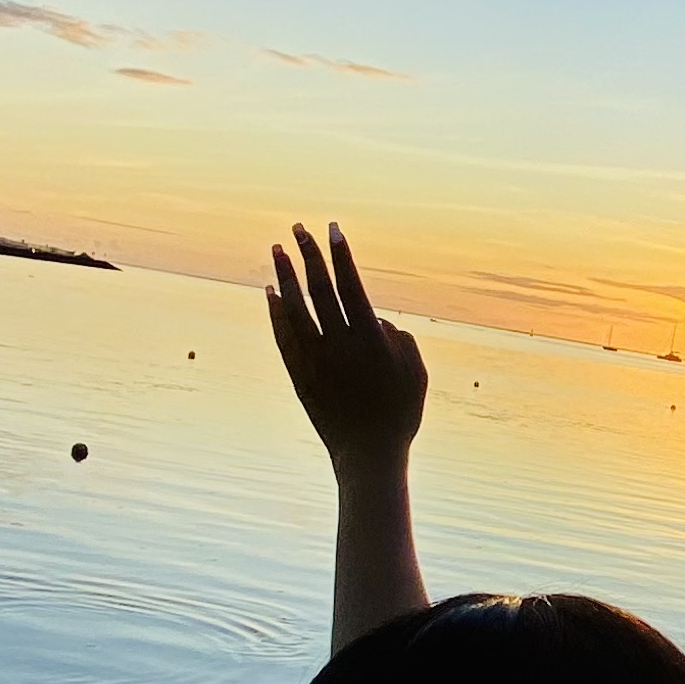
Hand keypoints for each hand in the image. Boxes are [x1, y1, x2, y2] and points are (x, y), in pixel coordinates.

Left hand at [269, 222, 427, 476]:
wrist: (368, 456)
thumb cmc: (399, 414)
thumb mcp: (415, 372)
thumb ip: (400, 339)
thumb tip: (377, 321)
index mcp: (370, 340)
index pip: (351, 286)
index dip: (341, 256)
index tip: (333, 229)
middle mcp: (339, 344)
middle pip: (319, 289)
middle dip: (309, 255)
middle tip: (299, 227)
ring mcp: (315, 360)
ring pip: (294, 308)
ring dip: (285, 275)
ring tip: (277, 249)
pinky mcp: (299, 376)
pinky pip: (283, 336)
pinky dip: (275, 312)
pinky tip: (270, 293)